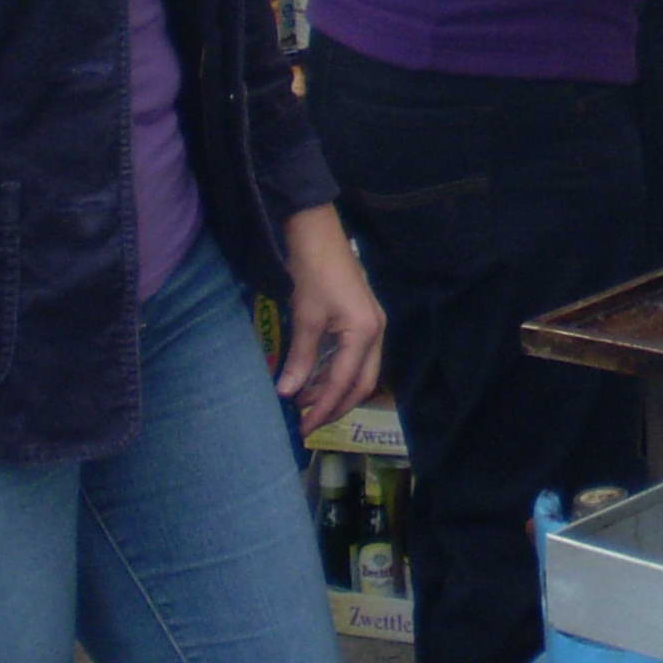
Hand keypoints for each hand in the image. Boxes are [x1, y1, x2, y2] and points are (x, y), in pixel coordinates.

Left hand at [276, 205, 385, 434]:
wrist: (319, 236)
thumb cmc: (313, 274)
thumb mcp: (305, 319)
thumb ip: (300, 359)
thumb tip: (286, 393)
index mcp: (365, 333)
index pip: (345, 383)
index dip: (324, 408)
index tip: (303, 426)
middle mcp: (376, 333)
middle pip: (362, 383)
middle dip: (336, 406)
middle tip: (307, 422)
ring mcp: (374, 326)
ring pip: (360, 372)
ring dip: (335, 391)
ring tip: (305, 403)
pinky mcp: (365, 321)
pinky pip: (355, 358)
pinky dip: (336, 374)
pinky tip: (314, 380)